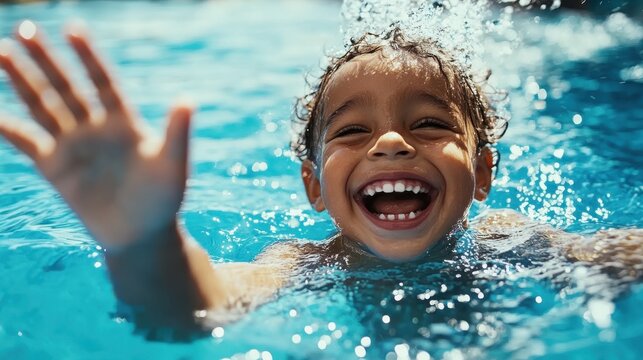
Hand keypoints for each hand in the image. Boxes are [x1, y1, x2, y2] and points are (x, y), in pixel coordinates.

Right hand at [0, 21, 192, 249]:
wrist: (141, 235)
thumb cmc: (163, 199)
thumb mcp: (173, 165)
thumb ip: (177, 133)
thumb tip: (187, 100)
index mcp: (124, 123)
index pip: (103, 82)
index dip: (88, 57)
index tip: (73, 29)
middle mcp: (95, 129)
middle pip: (66, 87)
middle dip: (45, 60)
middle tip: (24, 29)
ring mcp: (73, 147)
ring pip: (43, 106)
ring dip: (22, 81)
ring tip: (1, 51)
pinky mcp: (55, 169)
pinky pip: (25, 142)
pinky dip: (8, 128)